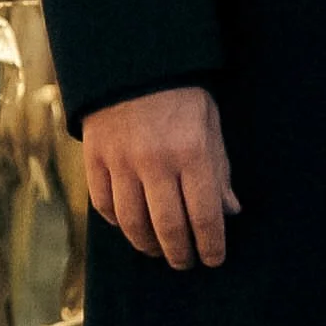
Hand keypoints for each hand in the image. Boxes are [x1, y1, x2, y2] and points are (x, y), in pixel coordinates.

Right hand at [82, 86, 240, 267]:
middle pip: (168, 227)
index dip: (211, 244)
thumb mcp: (211, 126)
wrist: (132, 62)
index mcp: (192, 153)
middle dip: (180, 253)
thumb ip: (220, 171)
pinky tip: (131, 227)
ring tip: (159, 251)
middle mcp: (155, 162)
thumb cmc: (181, 96)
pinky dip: (118, 222)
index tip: (214, 259)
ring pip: (133, 223)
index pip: (205, 215)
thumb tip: (230, 211)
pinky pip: (104, 205)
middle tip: (186, 263)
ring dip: (148, 245)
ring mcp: (121, 162)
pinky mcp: (95, 159)